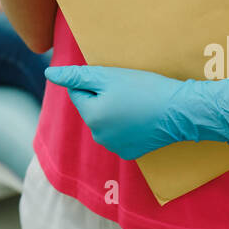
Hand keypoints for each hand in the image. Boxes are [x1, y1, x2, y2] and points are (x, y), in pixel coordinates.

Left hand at [44, 66, 228, 160]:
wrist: (180, 111)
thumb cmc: (145, 89)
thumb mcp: (108, 76)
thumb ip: (76, 76)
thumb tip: (49, 75)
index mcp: (92, 117)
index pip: (78, 92)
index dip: (94, 81)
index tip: (115, 79)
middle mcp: (99, 137)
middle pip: (92, 108)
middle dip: (103, 96)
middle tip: (127, 89)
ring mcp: (116, 147)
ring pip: (105, 120)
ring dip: (114, 110)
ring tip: (136, 101)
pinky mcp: (132, 152)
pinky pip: (120, 133)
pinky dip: (126, 124)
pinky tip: (142, 115)